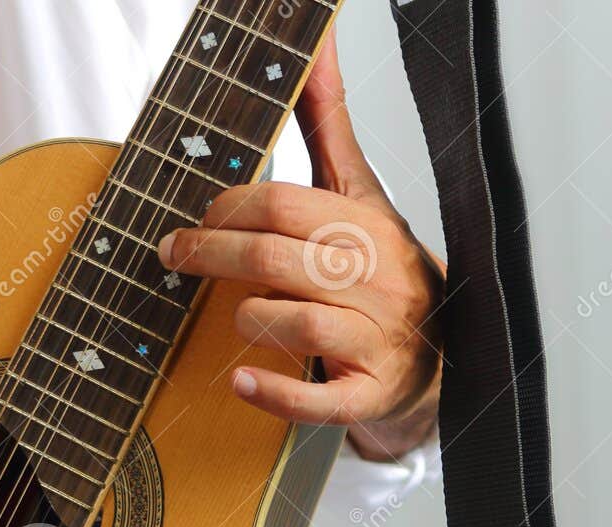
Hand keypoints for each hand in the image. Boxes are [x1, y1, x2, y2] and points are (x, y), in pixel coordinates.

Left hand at [156, 31, 443, 460]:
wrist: (438, 356)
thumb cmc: (381, 271)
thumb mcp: (361, 195)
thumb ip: (330, 125)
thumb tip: (320, 43)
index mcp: (366, 226)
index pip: (283, 206)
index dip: (226, 211)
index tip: (195, 220)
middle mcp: (374, 280)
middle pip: (276, 259)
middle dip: (211, 256)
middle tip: (173, 258)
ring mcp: (373, 339)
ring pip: (296, 321)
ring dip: (248, 316)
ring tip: (232, 314)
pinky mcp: (365, 394)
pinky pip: (315, 397)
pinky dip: (272, 390)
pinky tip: (240, 379)